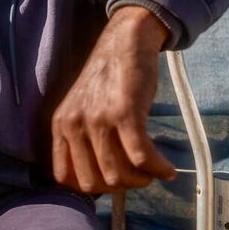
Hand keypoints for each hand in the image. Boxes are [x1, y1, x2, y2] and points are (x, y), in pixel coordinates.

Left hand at [51, 6, 176, 193]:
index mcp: (61, 125)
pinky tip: (168, 170)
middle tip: (136, 176)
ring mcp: (99, 119)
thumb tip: (101, 181)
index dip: (90, 187)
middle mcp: (75, 124)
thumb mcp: (82, 109)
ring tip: (152, 171)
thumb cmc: (108, 78)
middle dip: (118, 187)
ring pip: (118, 176)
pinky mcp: (125, 113)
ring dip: (140, 181)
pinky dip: (158, 169)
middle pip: (94, 183)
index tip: (111, 181)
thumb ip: (82, 139)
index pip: (64, 177)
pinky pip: (141, 158)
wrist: (125, 42)